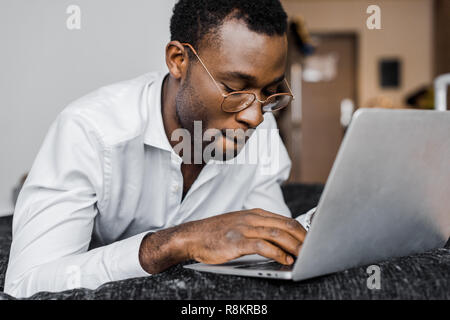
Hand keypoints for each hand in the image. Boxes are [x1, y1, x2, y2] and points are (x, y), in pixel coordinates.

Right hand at [181, 208, 305, 265]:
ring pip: (277, 234)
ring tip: (303, 255)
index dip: (301, 231)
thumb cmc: (216, 233)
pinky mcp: (237, 241)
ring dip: (294, 246)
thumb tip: (280, 239)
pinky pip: (263, 246)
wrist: (193, 236)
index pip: (285, 220)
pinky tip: (284, 259)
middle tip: (312, 249)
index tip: (310, 241)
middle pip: (285, 225)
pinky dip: (277, 253)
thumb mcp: (240, 224)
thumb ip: (258, 228)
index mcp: (255, 214)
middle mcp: (252, 219)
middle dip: (302, 238)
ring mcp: (244, 229)